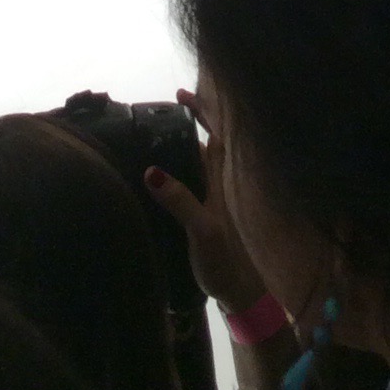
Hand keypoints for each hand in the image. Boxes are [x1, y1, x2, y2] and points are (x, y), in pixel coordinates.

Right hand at [144, 92, 268, 315]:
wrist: (238, 294)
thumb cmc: (223, 260)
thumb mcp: (201, 229)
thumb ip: (180, 201)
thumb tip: (151, 170)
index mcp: (221, 181)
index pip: (216, 135)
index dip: (203, 112)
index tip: (181, 95)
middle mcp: (218, 184)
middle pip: (206, 142)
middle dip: (189, 122)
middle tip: (162, 109)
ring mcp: (211, 199)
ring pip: (199, 162)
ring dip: (182, 143)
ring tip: (156, 132)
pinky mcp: (203, 215)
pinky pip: (190, 181)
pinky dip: (177, 167)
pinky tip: (160, 172)